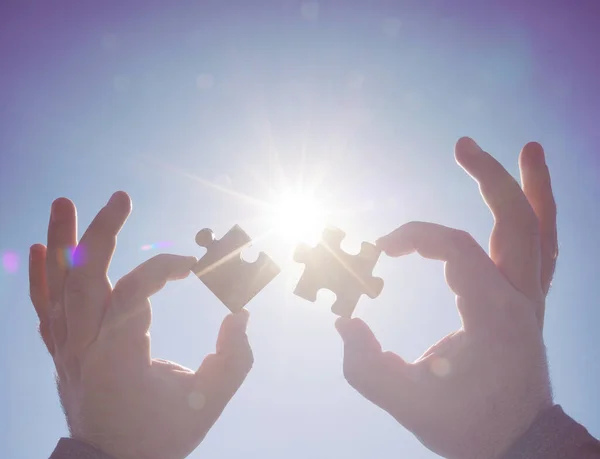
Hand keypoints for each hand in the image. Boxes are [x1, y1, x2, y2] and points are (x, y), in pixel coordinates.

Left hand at [29, 192, 252, 458]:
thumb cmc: (160, 436)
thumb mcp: (206, 402)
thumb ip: (233, 358)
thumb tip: (242, 316)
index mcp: (120, 357)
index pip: (133, 292)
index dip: (164, 267)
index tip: (192, 265)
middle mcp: (84, 348)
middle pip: (83, 278)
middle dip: (101, 232)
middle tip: (120, 198)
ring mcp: (67, 350)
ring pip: (56, 287)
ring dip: (60, 242)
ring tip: (64, 202)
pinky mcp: (62, 352)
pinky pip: (44, 309)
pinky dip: (38, 277)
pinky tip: (38, 247)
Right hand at [336, 138, 557, 458]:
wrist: (517, 443)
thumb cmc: (464, 424)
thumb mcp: (406, 402)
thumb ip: (365, 363)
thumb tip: (342, 321)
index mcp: (492, 316)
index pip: (456, 249)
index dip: (415, 236)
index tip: (382, 247)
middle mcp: (521, 300)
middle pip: (517, 222)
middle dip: (490, 178)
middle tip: (463, 144)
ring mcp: (532, 299)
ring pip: (544, 231)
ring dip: (535, 187)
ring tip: (529, 147)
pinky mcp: (531, 302)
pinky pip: (544, 248)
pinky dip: (540, 216)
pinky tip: (530, 196)